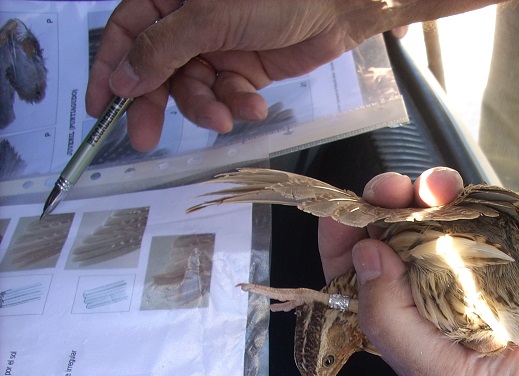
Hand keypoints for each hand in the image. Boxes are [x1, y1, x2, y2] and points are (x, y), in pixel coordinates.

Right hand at [86, 0, 395, 150]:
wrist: (336, 4)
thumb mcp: (210, 16)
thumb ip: (164, 48)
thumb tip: (122, 76)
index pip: (127, 33)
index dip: (110, 70)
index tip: (100, 107)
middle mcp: (189, 23)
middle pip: (158, 70)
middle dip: (156, 104)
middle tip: (146, 137)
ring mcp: (218, 47)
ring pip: (194, 90)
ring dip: (206, 108)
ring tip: (224, 117)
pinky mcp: (245, 70)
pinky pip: (227, 95)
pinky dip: (237, 105)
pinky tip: (253, 104)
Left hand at [319, 167, 518, 375]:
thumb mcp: (440, 375)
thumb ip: (392, 322)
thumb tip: (364, 253)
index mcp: (401, 321)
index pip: (355, 274)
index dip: (343, 238)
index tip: (345, 210)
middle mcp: (427, 288)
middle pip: (395, 231)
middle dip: (392, 200)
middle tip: (400, 187)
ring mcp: (470, 264)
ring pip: (442, 213)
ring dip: (443, 191)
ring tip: (452, 188)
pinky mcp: (511, 249)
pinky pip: (501, 213)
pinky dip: (511, 203)